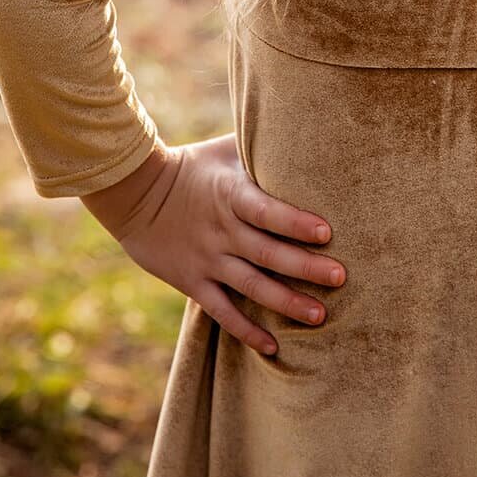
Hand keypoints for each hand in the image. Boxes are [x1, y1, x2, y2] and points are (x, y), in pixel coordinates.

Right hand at [81, 133, 345, 357]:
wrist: (136, 194)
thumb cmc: (191, 166)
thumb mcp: (224, 150)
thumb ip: (259, 148)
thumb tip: (301, 130)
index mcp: (231, 195)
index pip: (266, 211)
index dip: (295, 222)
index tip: (327, 232)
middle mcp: (222, 231)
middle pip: (268, 253)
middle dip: (306, 267)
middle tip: (340, 278)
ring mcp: (208, 259)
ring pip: (252, 286)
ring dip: (286, 303)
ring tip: (319, 316)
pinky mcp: (193, 282)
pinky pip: (222, 311)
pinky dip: (246, 330)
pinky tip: (272, 346)